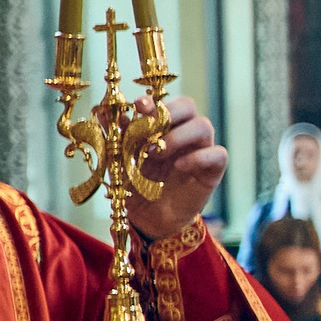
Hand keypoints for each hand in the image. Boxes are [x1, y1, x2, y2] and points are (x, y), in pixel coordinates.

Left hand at [124, 97, 227, 244]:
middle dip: (170, 112)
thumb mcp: (120, 160)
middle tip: (152, 128)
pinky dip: (199, 156)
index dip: (153, 101)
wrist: (150, 219)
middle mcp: (183, 134)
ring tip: (158, 153)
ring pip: (204, 126)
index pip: (164, 102)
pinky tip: (180, 166)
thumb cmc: (137, 186)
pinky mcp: (212, 170)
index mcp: (161, 127)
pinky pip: (218, 154)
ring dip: (179, 136)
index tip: (139, 105)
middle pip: (188, 106)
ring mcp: (199, 150)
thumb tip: (102, 110)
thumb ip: (115, 136)